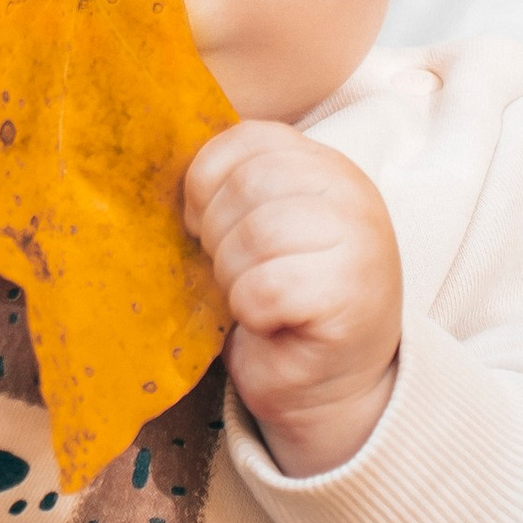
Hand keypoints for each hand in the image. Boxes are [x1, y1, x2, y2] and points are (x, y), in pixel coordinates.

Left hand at [186, 123, 402, 474]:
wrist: (330, 385)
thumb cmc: (281, 301)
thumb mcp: (258, 225)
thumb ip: (231, 188)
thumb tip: (163, 168)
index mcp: (325, 166)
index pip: (249, 137)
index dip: (207, 180)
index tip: (201, 222)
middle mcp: (351, 194)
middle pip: (249, 184)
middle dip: (217, 232)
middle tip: (229, 270)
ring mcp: (359, 243)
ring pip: (257, 235)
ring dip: (233, 274)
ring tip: (250, 297)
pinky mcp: (349, 297)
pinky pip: (265, 288)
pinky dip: (249, 310)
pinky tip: (267, 321)